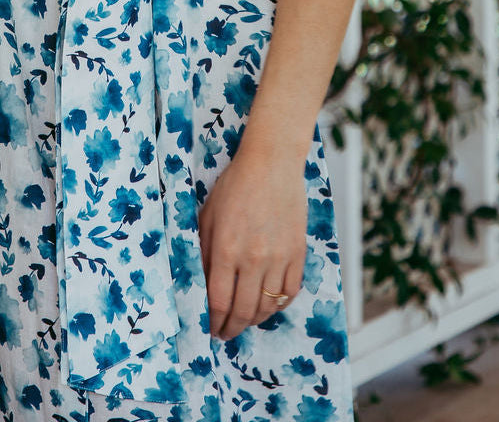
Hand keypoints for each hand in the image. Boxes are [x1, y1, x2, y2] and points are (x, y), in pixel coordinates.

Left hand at [197, 148, 307, 340]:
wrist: (271, 165)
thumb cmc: (234, 186)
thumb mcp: (208, 217)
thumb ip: (204, 252)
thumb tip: (201, 285)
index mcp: (227, 249)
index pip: (219, 301)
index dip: (213, 321)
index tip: (210, 328)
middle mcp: (254, 258)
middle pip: (243, 311)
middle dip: (231, 328)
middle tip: (225, 332)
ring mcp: (279, 257)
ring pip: (268, 306)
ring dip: (254, 320)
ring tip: (244, 320)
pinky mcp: (298, 253)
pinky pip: (290, 292)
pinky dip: (278, 304)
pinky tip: (268, 304)